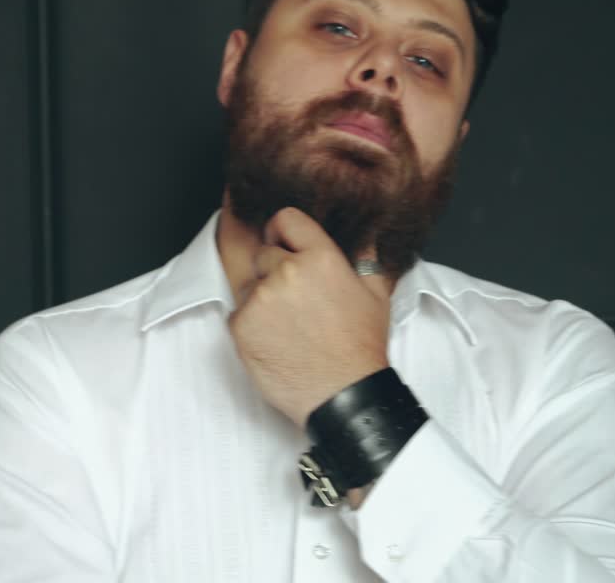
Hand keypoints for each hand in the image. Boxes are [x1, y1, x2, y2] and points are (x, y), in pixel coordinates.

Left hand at [228, 207, 391, 428]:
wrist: (343, 396)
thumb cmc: (360, 350)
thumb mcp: (376, 297)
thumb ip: (367, 263)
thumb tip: (365, 244)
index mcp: (321, 257)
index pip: (285, 218)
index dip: (283, 232)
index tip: (283, 244)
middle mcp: (287, 271)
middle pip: (265, 253)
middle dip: (275, 271)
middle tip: (294, 301)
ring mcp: (261, 298)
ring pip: (249, 284)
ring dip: (261, 299)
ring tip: (287, 326)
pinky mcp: (241, 325)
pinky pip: (238, 313)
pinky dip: (251, 325)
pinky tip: (275, 342)